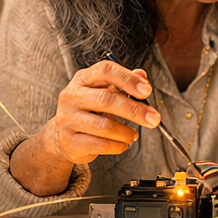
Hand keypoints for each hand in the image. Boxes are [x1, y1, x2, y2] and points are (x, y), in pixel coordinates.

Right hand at [39, 59, 159, 165]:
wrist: (64, 136)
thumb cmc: (88, 112)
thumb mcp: (103, 92)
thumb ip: (123, 83)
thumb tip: (142, 76)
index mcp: (82, 79)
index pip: (105, 71)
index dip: (128, 79)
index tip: (147, 91)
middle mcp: (71, 96)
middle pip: (106, 99)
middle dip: (135, 110)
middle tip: (153, 118)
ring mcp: (67, 119)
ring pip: (105, 125)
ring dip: (126, 132)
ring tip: (134, 135)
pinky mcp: (68, 141)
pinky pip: (99, 144)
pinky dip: (117, 146)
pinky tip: (122, 144)